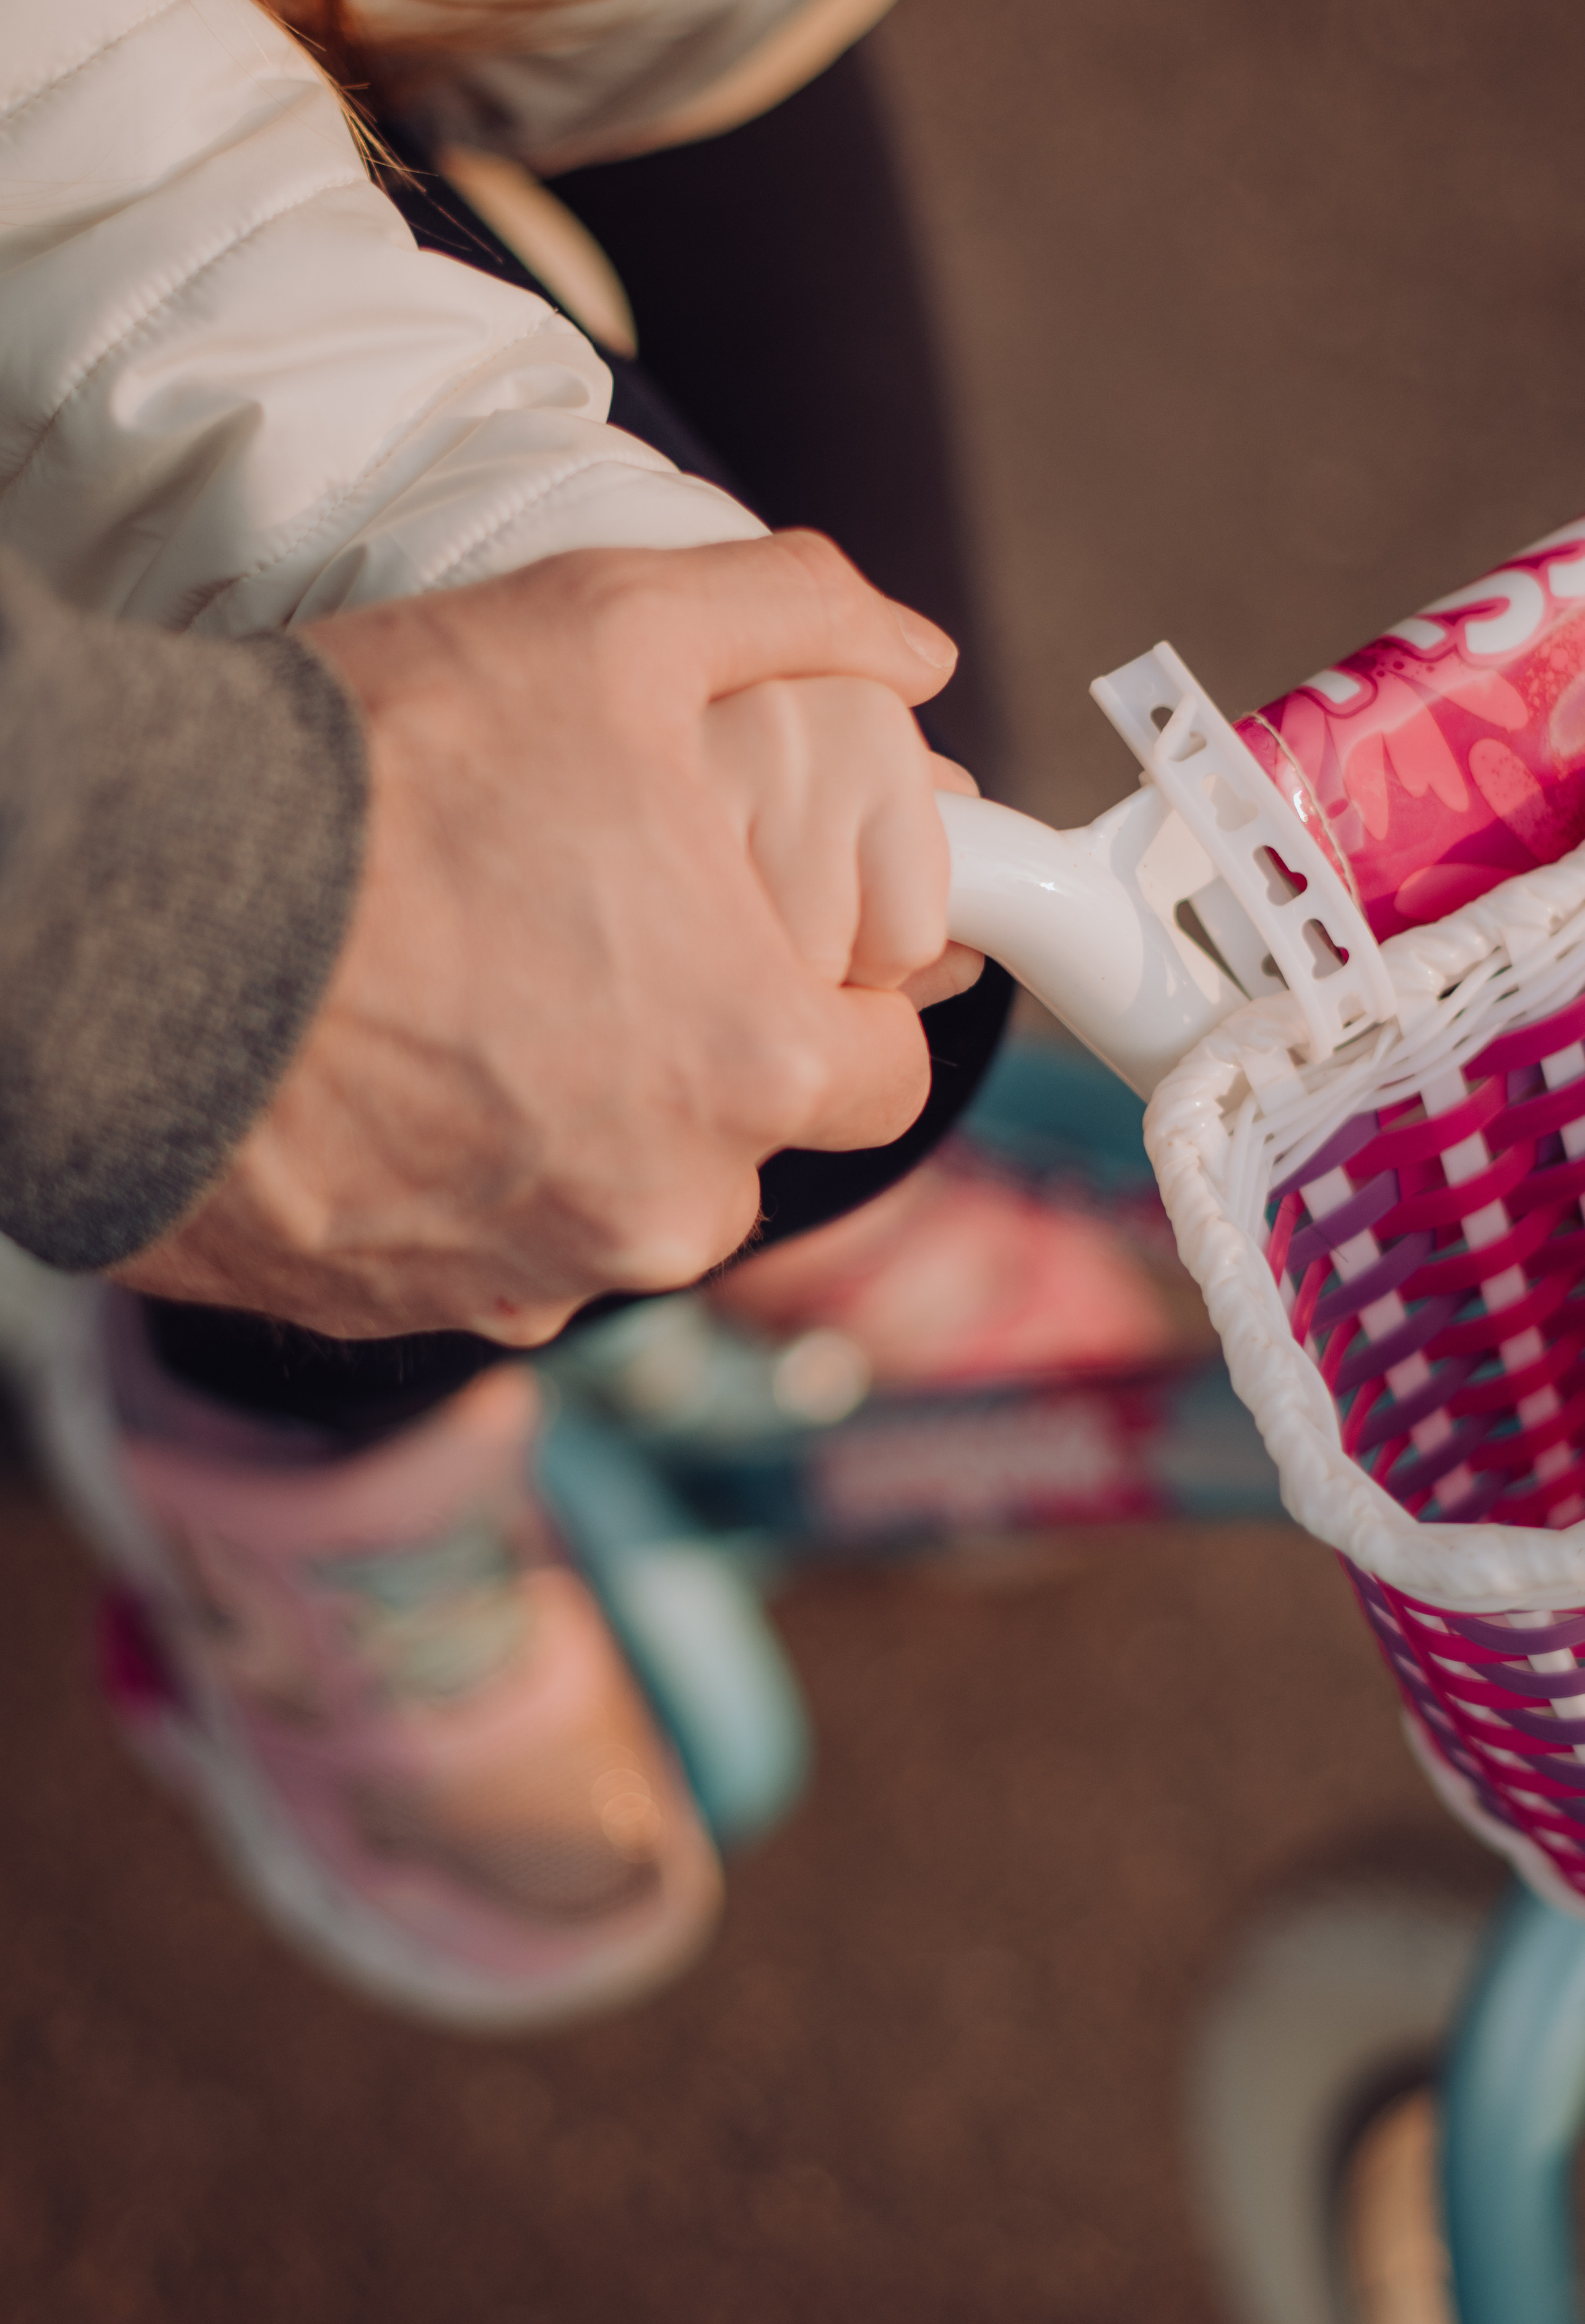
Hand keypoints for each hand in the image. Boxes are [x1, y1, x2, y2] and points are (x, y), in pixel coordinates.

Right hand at [114, 532, 979, 1341]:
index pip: (888, 1068)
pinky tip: (395, 1069)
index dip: (846, 994)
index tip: (783, 946)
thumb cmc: (381, 777)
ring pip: (616, 1199)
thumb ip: (797, 619)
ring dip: (581, 1117)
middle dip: (702, 1051)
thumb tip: (910, 649)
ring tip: (474, 991)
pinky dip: (465, 1175)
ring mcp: (532, 1274)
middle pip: (746, 1140)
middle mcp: (665, 1205)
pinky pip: (488, 1247)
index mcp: (755, 1063)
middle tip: (598, 937)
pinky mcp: (405, 1309)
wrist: (126, 925)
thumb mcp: (613, 627)